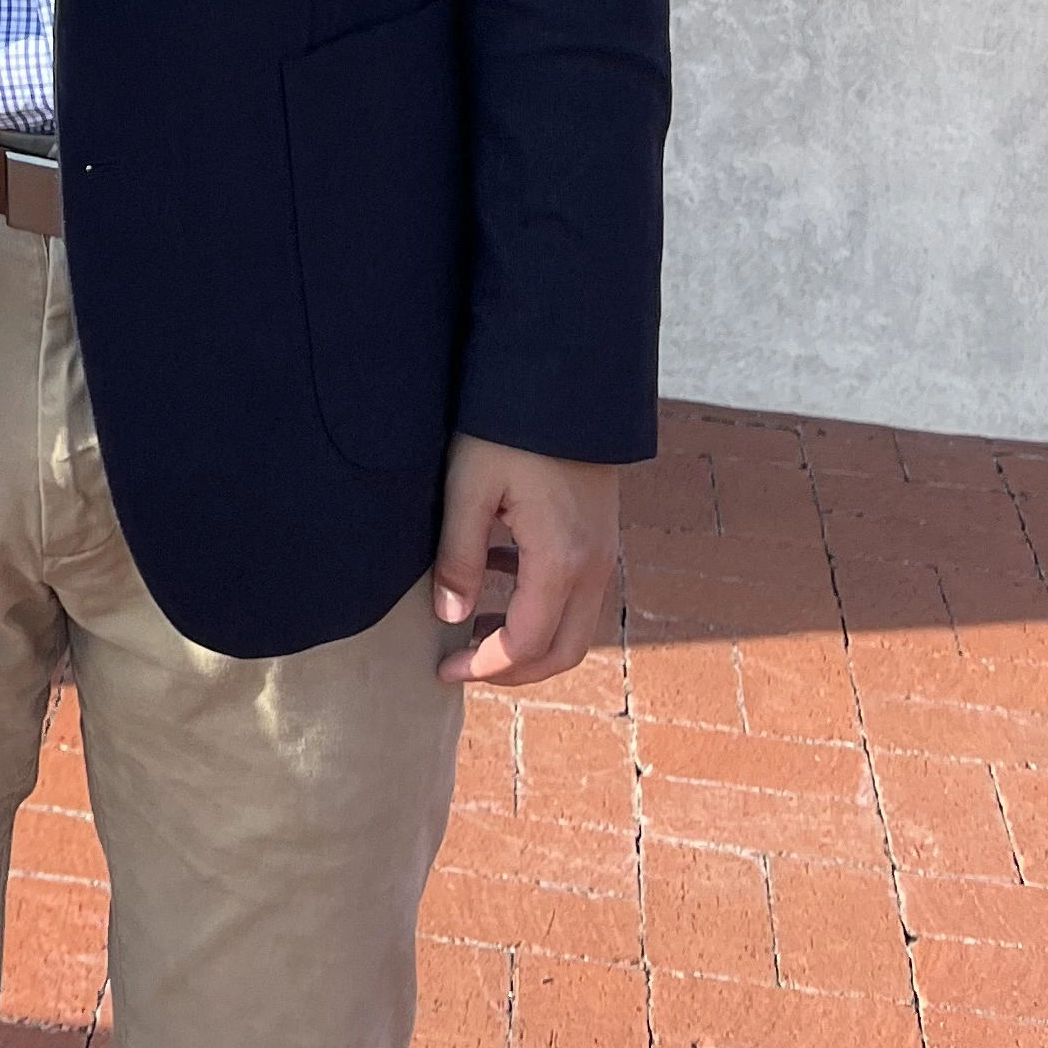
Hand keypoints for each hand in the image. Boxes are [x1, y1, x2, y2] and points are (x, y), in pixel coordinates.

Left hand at [431, 432, 619, 688]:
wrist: (564, 377)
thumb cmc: (509, 427)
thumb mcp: (468, 486)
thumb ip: (458, 556)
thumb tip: (449, 617)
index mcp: (561, 560)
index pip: (526, 644)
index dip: (484, 667)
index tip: (443, 669)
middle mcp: (594, 566)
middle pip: (561, 651)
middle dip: (511, 670)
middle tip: (461, 664)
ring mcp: (604, 551)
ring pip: (573, 625)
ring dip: (527, 638)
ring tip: (471, 622)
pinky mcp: (601, 534)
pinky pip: (577, 592)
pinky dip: (540, 603)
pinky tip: (499, 571)